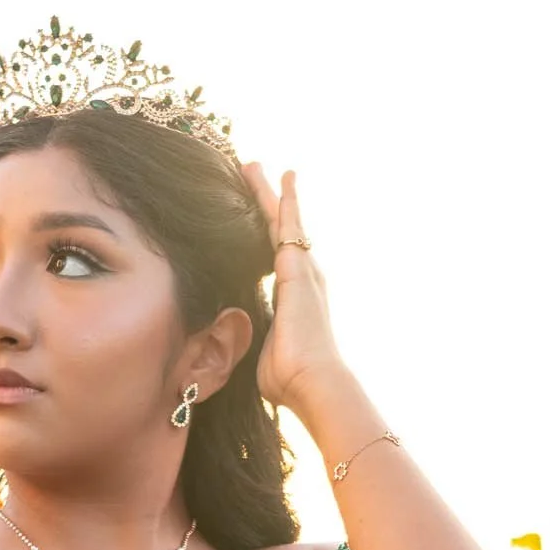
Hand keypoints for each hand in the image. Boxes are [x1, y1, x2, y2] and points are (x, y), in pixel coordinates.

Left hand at [240, 163, 346, 418]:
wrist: (314, 384)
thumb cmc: (291, 381)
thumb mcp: (266, 353)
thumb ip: (256, 339)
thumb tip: (235, 342)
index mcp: (295, 297)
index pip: (277, 255)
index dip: (266, 233)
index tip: (257, 212)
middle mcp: (304, 278)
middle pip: (281, 230)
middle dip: (267, 202)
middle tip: (252, 173)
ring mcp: (304, 271)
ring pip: (282, 221)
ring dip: (269, 193)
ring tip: (254, 166)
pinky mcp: (298, 271)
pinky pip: (288, 226)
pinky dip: (283, 201)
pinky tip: (279, 179)